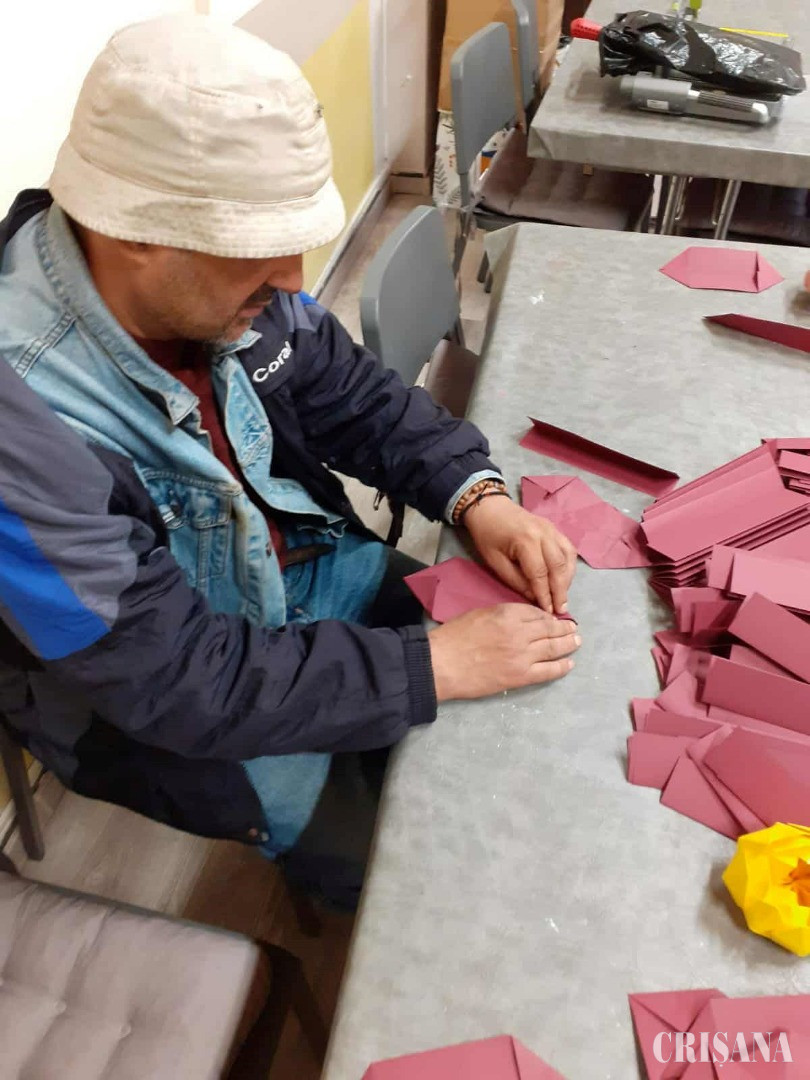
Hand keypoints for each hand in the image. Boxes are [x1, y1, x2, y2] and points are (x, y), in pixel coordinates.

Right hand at [428, 604, 579, 700]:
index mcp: (508, 613)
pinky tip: (569, 664)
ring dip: (568, 645)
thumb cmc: (454, 636)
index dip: (549, 616)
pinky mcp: (521, 676)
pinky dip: (561, 667)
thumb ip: (505, 613)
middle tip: (573, 629)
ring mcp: (523, 656)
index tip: (555, 618)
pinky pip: (548, 671)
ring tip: (576, 643)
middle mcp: (521, 632)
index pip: (537, 612)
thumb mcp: (480, 613)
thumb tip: (524, 619)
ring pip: (554, 648)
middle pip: (550, 629)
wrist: (442, 664)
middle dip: (564, 628)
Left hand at [463, 497, 576, 614]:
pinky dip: (569, 566)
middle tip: (561, 610)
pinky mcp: (555, 529)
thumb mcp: (495, 562)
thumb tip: (535, 597)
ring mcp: (552, 529)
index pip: (540, 574)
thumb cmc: (488, 535)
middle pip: (558, 566)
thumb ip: (516, 580)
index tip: (548, 612)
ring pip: (568, 558)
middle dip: (560, 591)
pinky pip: (568, 549)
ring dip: (567, 579)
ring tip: (562, 597)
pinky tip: (564, 579)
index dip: (545, 595)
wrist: (490, 507)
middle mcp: (544, 533)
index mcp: (526, 540)